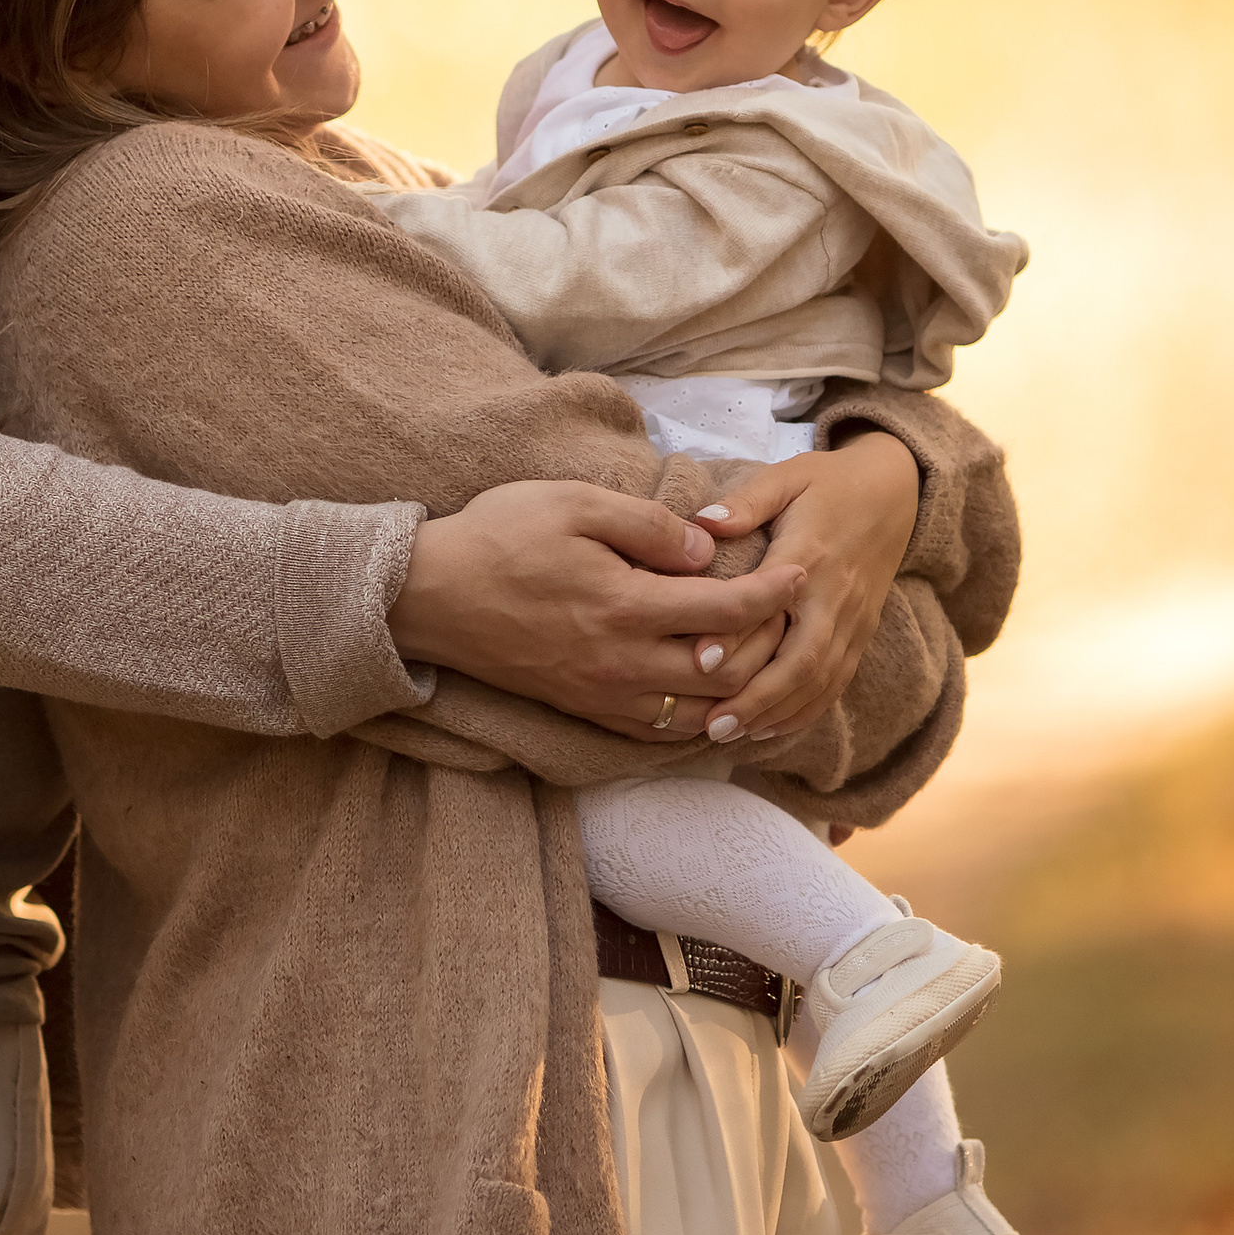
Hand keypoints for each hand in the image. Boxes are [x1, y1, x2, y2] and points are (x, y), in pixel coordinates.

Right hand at [391, 480, 803, 733]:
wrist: (429, 597)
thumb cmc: (500, 537)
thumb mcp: (574, 503)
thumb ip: (648, 525)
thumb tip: (706, 550)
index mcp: (625, 606)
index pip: (726, 610)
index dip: (774, 593)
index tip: (804, 571)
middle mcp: (622, 663)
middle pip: (726, 672)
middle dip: (771, 645)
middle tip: (793, 616)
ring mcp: (604, 694)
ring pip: (699, 713)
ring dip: (740, 691)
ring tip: (764, 658)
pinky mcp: (585, 709)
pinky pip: (660, 731)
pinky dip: (698, 717)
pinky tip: (710, 695)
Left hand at [682, 430, 917, 746]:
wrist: (894, 492)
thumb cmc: (827, 483)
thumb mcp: (786, 476)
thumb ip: (746, 501)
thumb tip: (702, 523)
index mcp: (810, 557)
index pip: (772, 605)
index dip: (739, 637)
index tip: (699, 663)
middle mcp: (836, 598)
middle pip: (802, 662)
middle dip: (758, 699)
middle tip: (712, 726)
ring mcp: (853, 622)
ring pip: (820, 682)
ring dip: (776, 714)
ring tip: (728, 736)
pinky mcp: (862, 635)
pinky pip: (836, 683)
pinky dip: (804, 712)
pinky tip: (768, 729)